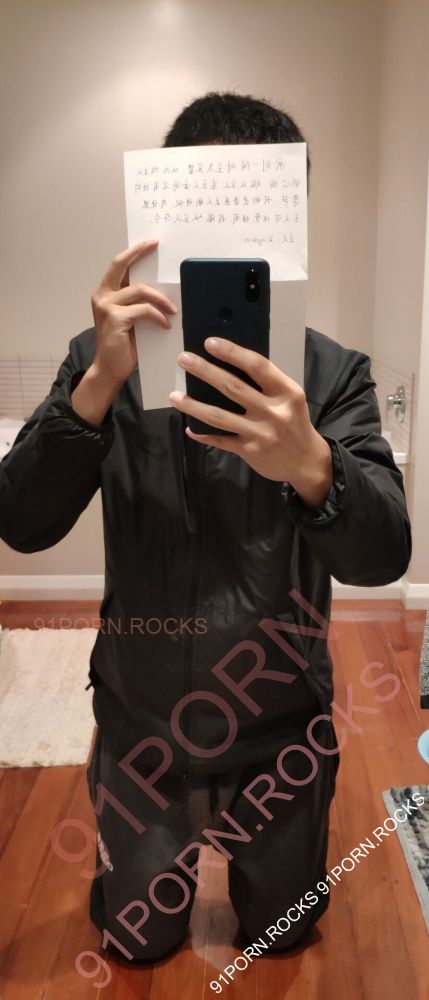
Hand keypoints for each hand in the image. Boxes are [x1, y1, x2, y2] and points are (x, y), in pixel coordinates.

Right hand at [90, 240, 176, 386]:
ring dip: (161, 299)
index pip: (118, 265)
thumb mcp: (130, 319)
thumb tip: (160, 289)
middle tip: (157, 246)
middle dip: (140, 252)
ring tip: (173, 311)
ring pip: (141, 290)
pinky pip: (144, 310)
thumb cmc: (123, 346)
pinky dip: (158, 316)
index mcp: (105, 293)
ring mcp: (107, 306)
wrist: (110, 369)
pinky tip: (165, 325)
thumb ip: (137, 302)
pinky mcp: (116, 318)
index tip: (151, 243)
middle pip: (121, 265)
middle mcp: (102, 296)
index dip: (134, 252)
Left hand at [169, 337, 333, 506]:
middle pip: (233, 387)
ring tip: (174, 396)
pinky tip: (189, 427)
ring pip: (219, 416)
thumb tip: (230, 363)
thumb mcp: (290, 398)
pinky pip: (221, 440)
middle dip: (205, 371)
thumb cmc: (294, 422)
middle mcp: (274, 411)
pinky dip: (203, 434)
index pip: (257, 366)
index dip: (232, 352)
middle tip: (184, 359)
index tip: (210, 343)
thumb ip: (267, 383)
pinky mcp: (250, 451)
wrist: (306, 461)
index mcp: (287, 392)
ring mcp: (260, 433)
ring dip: (193, 405)